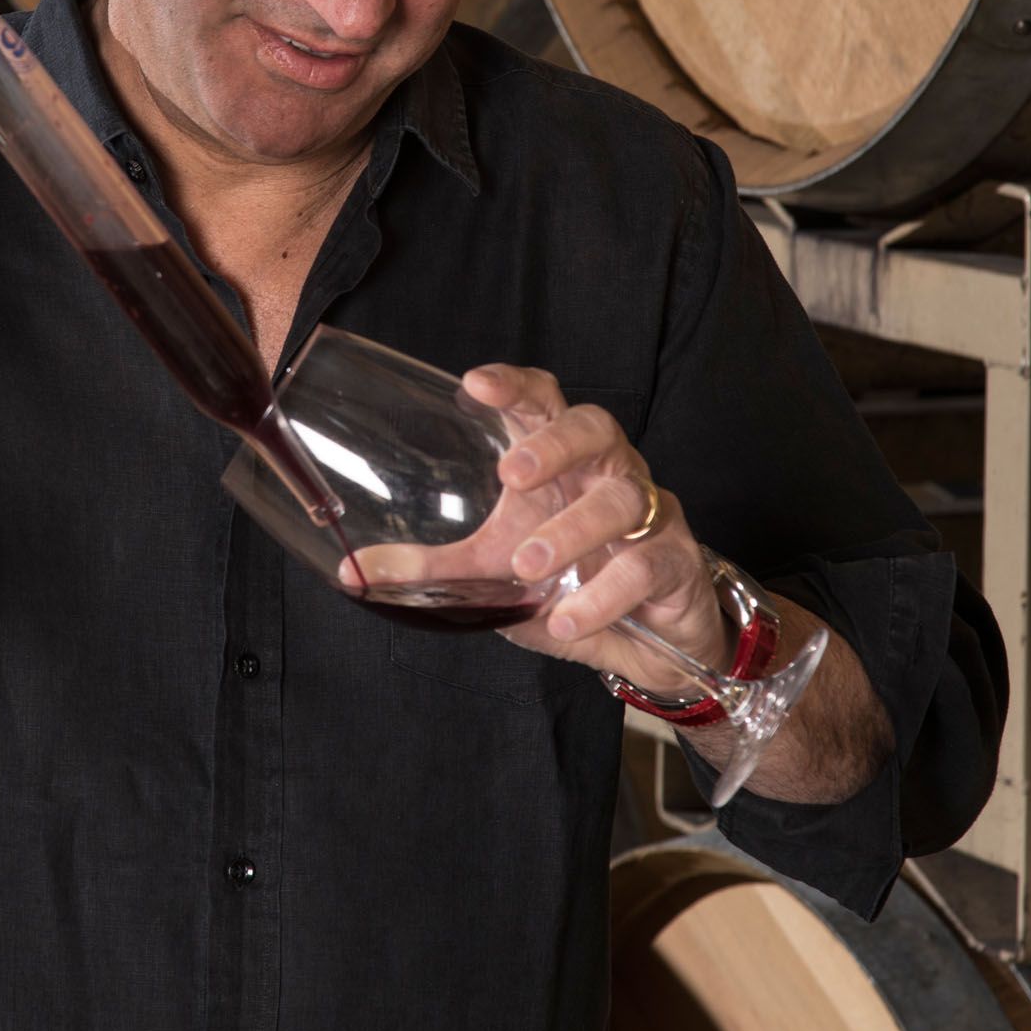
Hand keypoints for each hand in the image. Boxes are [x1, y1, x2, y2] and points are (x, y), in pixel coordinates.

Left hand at [461, 364, 727, 690]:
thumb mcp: (493, 576)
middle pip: (594, 427)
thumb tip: (355, 572)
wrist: (649, 646)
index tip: (474, 385)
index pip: (544, 401)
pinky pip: (645, 565)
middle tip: (512, 475)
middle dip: (554, 443)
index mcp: (561, 463)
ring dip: (573, 529)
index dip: (515, 386)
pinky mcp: (676, 562)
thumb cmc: (569, 585)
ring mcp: (649, 514)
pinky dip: (601, 594)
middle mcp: (607, 474)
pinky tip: (566, 619)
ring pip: (623, 497)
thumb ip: (432, 569)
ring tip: (526, 566)